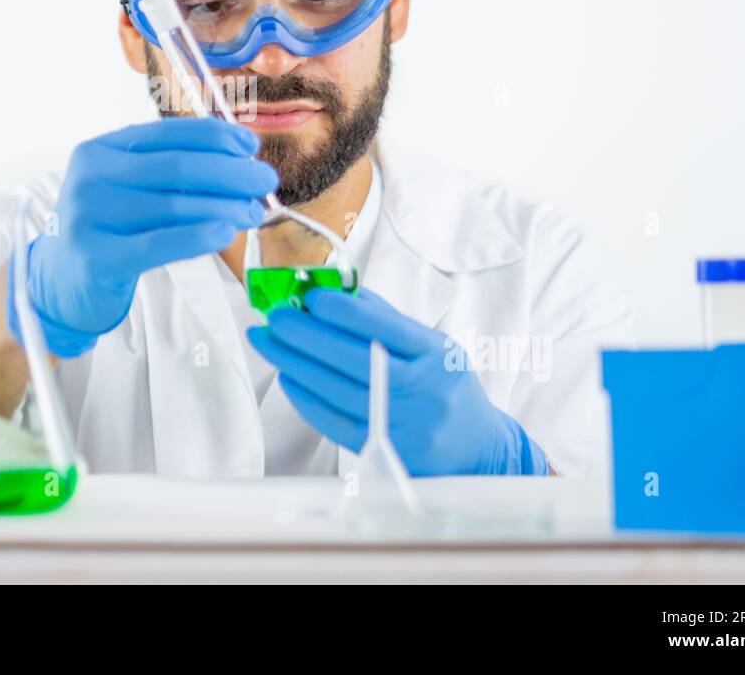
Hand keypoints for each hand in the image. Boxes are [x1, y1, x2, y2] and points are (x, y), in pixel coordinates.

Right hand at [15, 118, 277, 357]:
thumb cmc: (108, 229)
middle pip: (175, 168)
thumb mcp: (128, 188)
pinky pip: (157, 244)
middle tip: (265, 182)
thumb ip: (171, 173)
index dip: (214, 136)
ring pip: (173, 206)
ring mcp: (88, 216)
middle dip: (230, 172)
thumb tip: (241, 163)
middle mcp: (90, 176)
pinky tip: (226, 233)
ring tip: (255, 212)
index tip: (250, 146)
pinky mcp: (96, 257)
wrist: (60, 281)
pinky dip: (197, 236)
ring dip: (225, 207)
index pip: (167, 134)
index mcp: (100, 149)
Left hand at [247, 287, 548, 474]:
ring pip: (337, 390)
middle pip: (354, 358)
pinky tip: (287, 377)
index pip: (384, 327)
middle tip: (275, 316)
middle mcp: (423, 390)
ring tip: (268, 341)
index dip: (343, 310)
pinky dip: (306, 398)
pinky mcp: (383, 453)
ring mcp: (403, 425)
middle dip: (306, 334)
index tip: (311, 296)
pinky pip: (334, 422)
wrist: (476, 450)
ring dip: (295, 363)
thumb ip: (386, 320)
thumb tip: (337, 291)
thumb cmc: (444, 386)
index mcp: (436, 355)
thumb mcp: (432, 347)